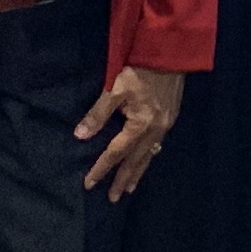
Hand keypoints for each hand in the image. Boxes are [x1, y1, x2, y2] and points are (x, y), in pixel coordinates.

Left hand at [75, 64, 186, 198]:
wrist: (170, 53)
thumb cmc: (140, 69)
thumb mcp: (115, 89)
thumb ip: (98, 114)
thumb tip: (79, 136)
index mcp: (140, 125)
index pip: (116, 152)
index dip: (101, 168)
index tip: (89, 184)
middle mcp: (155, 130)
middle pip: (136, 161)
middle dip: (123, 180)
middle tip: (114, 198)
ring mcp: (165, 125)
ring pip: (149, 155)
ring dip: (138, 172)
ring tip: (129, 187)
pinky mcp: (171, 117)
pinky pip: (157, 145)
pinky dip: (148, 157)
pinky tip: (146, 159)